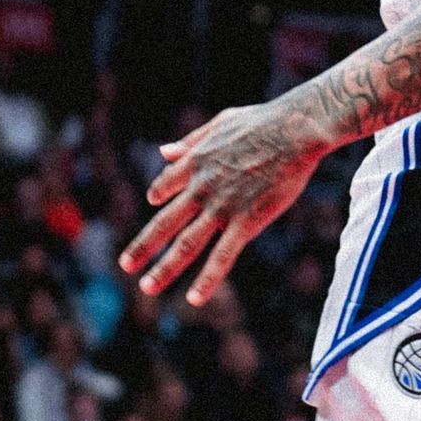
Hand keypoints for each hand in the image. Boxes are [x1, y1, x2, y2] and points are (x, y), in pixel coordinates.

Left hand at [119, 98, 328, 305]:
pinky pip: (222, 256)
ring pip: (186, 244)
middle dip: (143, 246)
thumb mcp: (220, 124)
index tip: (155, 204)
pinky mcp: (246, 221)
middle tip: (125, 266)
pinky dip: (207, 279)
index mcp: (194, 163)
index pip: (163, 187)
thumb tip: (162, 152)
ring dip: (164, 268)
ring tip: (147, 287)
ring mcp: (221, 208)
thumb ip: (190, 141)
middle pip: (165, 223)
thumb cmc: (264, 121)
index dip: (158, 196)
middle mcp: (201, 189)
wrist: (295, 130)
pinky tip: (194, 299)